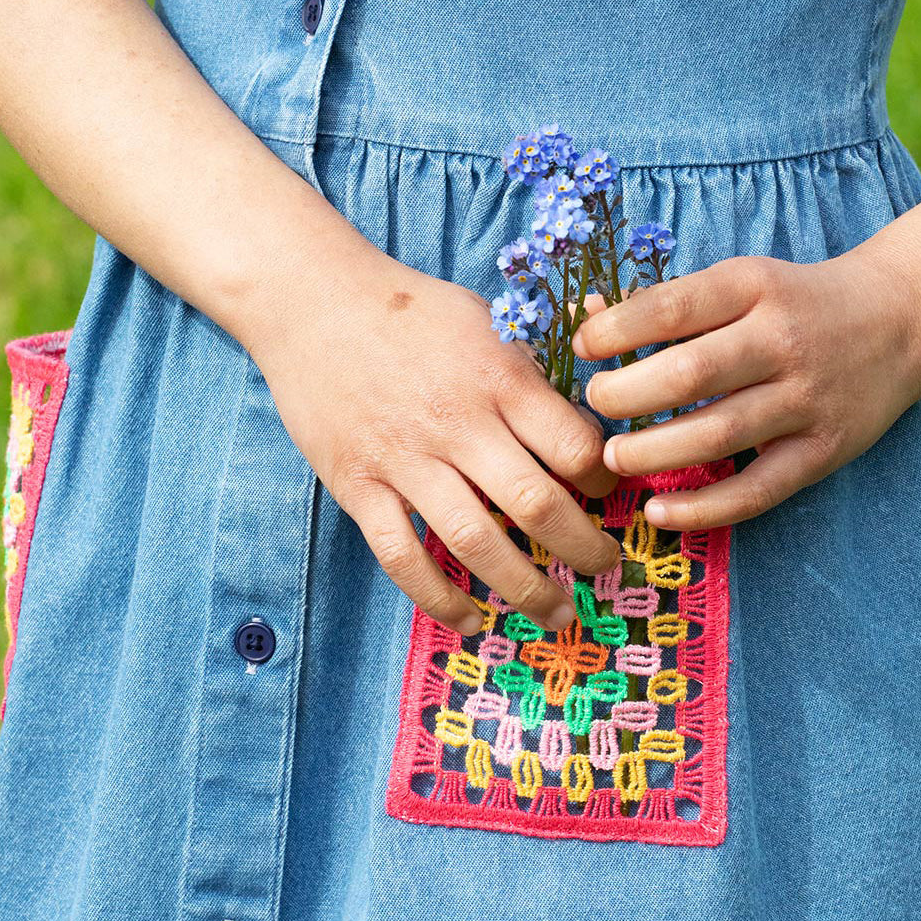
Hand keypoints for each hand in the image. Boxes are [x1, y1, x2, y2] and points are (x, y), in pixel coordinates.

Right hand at [250, 254, 620, 634]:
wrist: (311, 301)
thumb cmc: (409, 310)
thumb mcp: (487, 316)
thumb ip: (537, 366)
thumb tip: (594, 393)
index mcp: (498, 378)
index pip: (574, 447)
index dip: (603, 482)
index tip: (608, 496)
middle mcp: (457, 424)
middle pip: (536, 505)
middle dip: (583, 549)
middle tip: (605, 569)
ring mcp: (404, 460)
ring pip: (476, 542)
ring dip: (525, 589)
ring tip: (557, 614)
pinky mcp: (358, 486)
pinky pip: (403, 557)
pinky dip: (440, 598)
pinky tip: (472, 620)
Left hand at [572, 250, 920, 528]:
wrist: (901, 318)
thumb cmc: (796, 303)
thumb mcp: (743, 282)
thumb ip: (670, 304)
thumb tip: (587, 322)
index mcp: (754, 288)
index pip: (674, 307)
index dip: (618, 330)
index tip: (582, 347)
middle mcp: (783, 341)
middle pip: (691, 374)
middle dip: (627, 396)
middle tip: (593, 406)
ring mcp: (806, 400)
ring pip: (718, 435)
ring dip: (654, 452)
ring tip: (613, 457)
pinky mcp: (822, 451)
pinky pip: (756, 490)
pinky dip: (703, 508)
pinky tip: (657, 511)